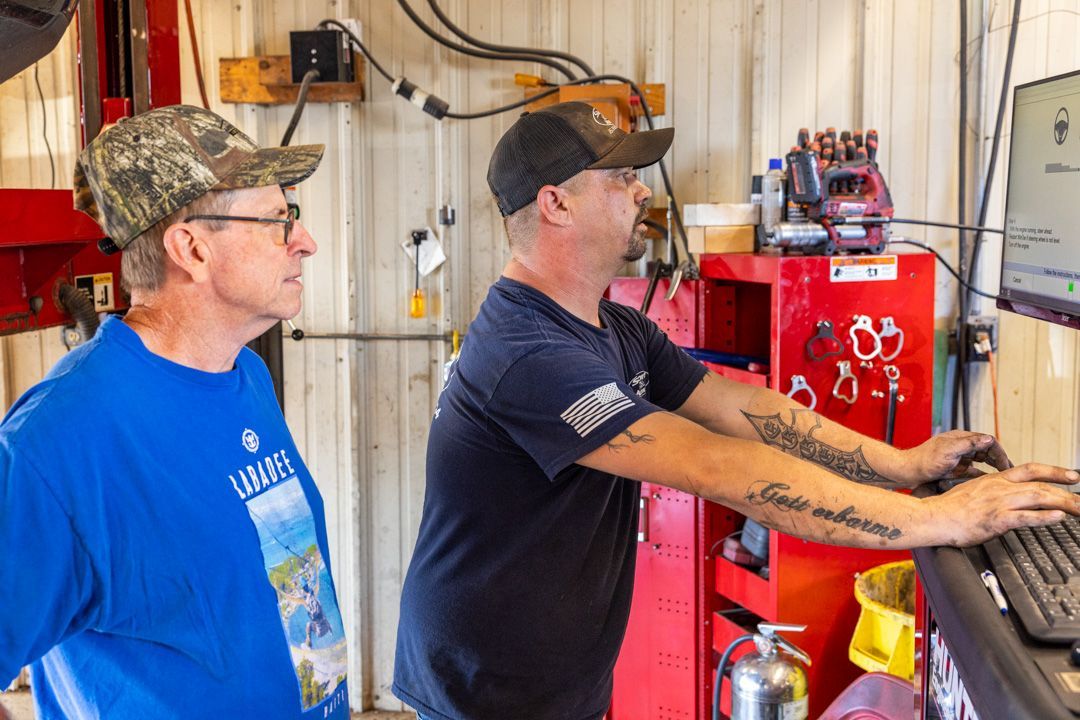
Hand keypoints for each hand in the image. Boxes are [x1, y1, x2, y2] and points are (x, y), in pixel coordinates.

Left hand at [898, 431, 1011, 487]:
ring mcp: (957, 458)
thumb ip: (969, 444)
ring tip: (1003, 479)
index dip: (1000, 453)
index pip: (988, 442)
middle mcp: (960, 446)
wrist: (907, 472)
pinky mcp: (954, 468)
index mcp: (960, 439)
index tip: (1007, 466)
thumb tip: (988, 438)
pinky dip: (981, 477)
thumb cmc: (924, 460)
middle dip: (1000, 461)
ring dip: (992, 469)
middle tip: (1011, 473)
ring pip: (981, 462)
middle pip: (987, 451)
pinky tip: (987, 485)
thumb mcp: (948, 451)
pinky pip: (972, 472)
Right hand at [924, 463, 1079, 546]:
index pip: (1031, 469)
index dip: (1054, 471)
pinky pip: (1025, 516)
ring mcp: (999, 502)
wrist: (933, 517)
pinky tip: (1058, 517)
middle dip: (1067, 491)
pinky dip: (1044, 516)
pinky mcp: (996, 519)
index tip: (1073, 475)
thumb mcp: (973, 491)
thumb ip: (992, 492)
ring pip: (1039, 497)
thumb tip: (1005, 496)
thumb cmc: (949, 508)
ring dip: (1064, 503)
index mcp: (995, 480)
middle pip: (1041, 484)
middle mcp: (1000, 487)